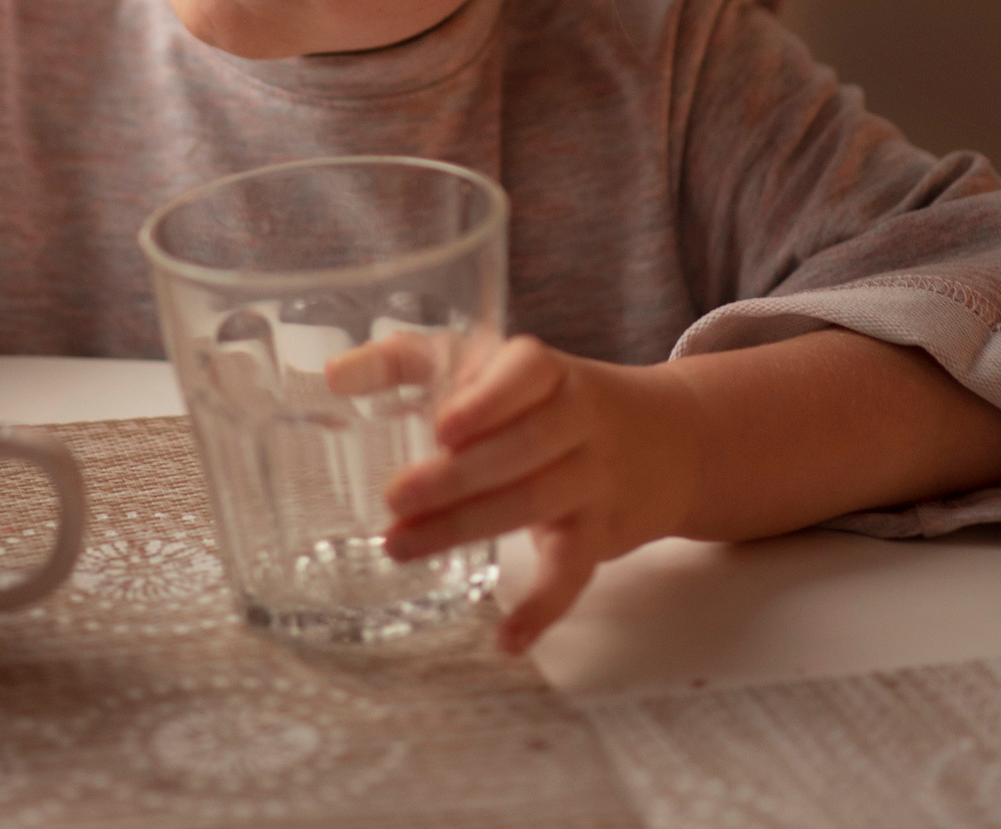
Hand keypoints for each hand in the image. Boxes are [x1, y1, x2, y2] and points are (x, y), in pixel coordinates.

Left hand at [339, 334, 706, 654]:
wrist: (667, 440)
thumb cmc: (545, 398)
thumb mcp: (492, 365)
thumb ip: (411, 362)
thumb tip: (333, 373)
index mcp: (545, 370)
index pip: (526, 372)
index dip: (487, 401)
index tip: (442, 426)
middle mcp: (578, 418)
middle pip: (521, 447)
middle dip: (456, 476)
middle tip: (394, 498)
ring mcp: (594, 478)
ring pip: (535, 503)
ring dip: (465, 529)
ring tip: (401, 546)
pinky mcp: (600, 533)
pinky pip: (575, 572)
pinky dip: (543, 608)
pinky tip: (507, 639)